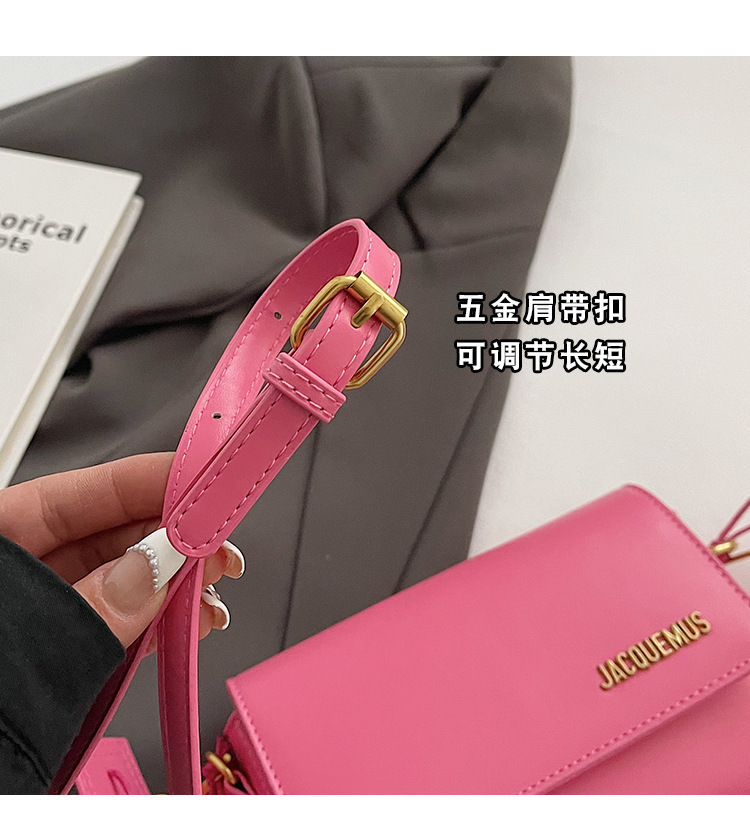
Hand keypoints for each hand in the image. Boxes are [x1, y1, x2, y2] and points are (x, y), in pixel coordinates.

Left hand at [0, 452, 242, 647]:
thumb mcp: (22, 649)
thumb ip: (87, 612)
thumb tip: (153, 570)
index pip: (76, 493)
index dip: (147, 482)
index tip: (203, 479)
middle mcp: (20, 575)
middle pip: (106, 535)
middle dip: (171, 539)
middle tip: (217, 543)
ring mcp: (38, 617)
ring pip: (118, 583)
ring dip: (173, 586)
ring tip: (210, 590)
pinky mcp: (56, 662)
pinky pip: (114, 628)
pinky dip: (156, 625)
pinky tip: (188, 621)